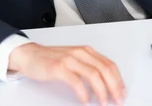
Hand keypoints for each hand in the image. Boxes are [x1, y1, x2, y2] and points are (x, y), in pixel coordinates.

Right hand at [9, 43, 126, 105]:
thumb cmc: (50, 59)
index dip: (118, 80)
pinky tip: (85, 100)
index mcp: (86, 51)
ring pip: (94, 75)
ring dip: (102, 91)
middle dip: (114, 87)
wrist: (28, 55)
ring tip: (103, 103)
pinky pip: (76, 81)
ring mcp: (70, 59)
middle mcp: (80, 53)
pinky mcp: (59, 67)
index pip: (109, 65)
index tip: (122, 93)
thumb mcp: (73, 60)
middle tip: (117, 100)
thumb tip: (105, 84)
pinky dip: (83, 93)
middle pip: (105, 70)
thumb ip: (88, 67)